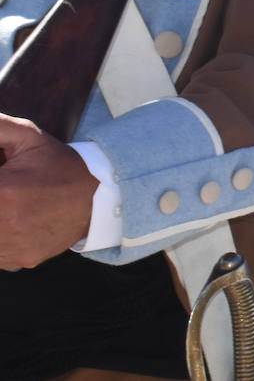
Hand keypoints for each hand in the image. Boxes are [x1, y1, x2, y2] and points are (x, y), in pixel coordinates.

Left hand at [0, 113, 97, 267]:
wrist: (100, 195)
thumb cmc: (59, 165)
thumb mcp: (28, 136)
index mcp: (2, 189)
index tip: (3, 178)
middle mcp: (4, 222)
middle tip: (6, 193)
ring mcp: (11, 246)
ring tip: (10, 204)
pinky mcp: (18, 260)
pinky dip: (1, 238)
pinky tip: (14, 223)